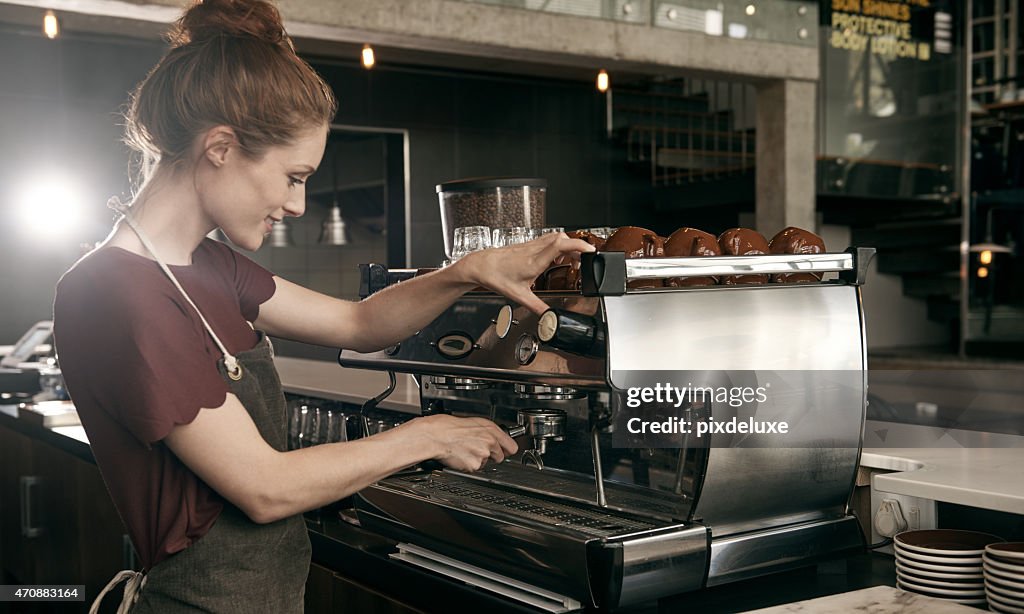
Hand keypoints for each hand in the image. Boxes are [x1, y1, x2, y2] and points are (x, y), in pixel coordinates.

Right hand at [411, 414, 517, 471]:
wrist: (437, 436)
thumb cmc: (451, 427)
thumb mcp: (475, 423)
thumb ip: (489, 432)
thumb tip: (497, 439)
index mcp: (491, 430)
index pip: (512, 447)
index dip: (507, 450)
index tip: (505, 451)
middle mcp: (489, 442)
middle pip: (500, 457)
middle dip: (491, 455)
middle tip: (477, 449)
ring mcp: (483, 455)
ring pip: (486, 463)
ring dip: (478, 459)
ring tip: (466, 450)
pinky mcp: (474, 466)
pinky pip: (475, 469)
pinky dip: (469, 465)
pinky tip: (462, 456)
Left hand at [454, 232, 595, 314]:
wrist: (481, 266)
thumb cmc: (496, 277)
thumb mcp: (519, 297)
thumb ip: (537, 308)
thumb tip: (549, 318)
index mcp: (534, 262)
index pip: (560, 245)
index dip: (578, 245)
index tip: (590, 251)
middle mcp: (534, 250)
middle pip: (562, 238)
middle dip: (578, 247)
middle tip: (584, 260)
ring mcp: (531, 245)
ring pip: (556, 237)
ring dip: (568, 246)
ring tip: (572, 260)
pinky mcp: (528, 244)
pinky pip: (548, 240)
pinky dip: (558, 246)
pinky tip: (556, 258)